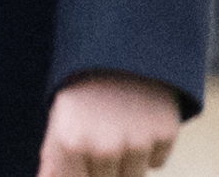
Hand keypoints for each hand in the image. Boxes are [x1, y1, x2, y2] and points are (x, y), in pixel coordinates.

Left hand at [37, 71, 178, 176]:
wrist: (120, 53)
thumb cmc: (82, 93)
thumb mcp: (59, 121)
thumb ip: (53, 160)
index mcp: (69, 144)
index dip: (82, 173)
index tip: (87, 157)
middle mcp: (103, 148)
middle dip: (104, 168)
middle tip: (101, 135)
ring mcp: (136, 143)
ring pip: (134, 176)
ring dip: (128, 161)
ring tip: (118, 127)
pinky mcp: (164, 135)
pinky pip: (156, 162)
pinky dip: (150, 149)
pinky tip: (139, 121)